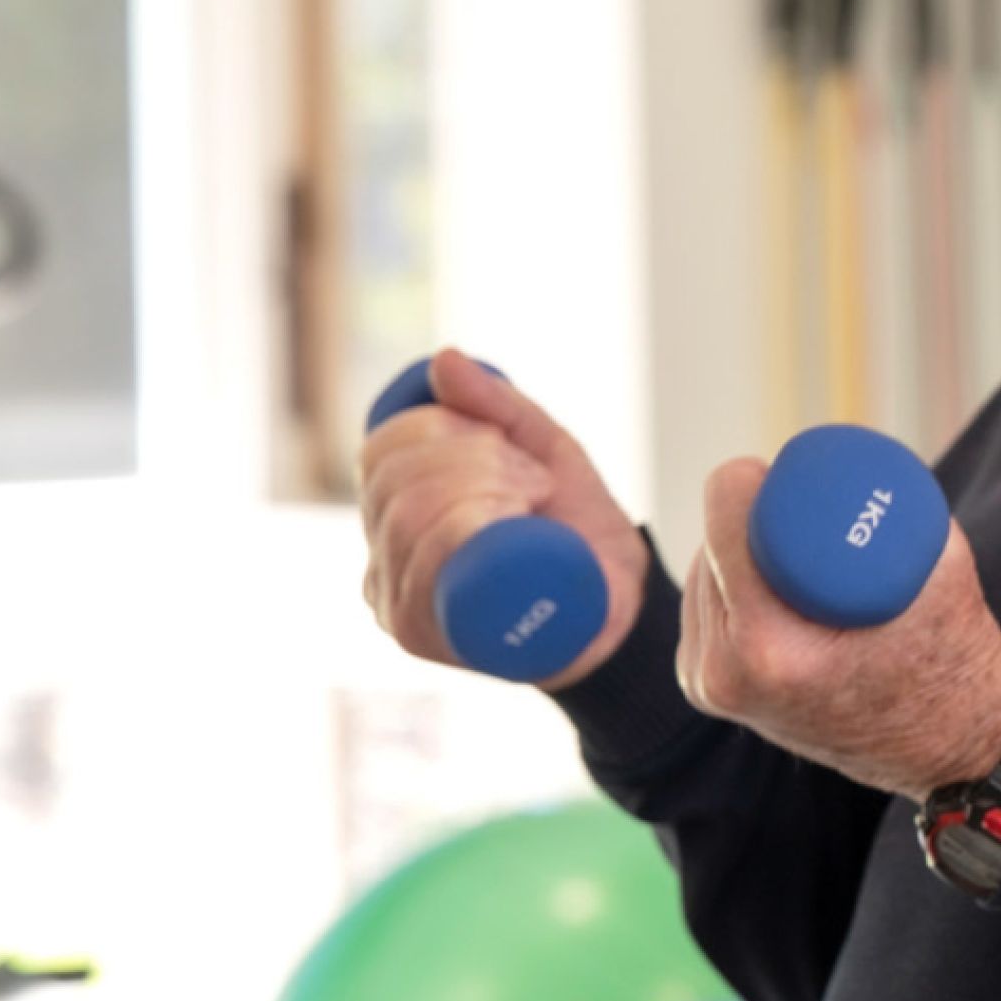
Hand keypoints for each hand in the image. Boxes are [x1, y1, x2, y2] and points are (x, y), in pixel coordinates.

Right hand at [356, 350, 648, 687]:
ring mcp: (397, 607)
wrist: (620, 610)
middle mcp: (381, 565)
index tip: (505, 442)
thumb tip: (443, 361)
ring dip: (478, 489)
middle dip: (470, 461)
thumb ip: (498, 407)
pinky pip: (420, 574)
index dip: (438, 429)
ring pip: (407, 522)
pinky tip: (504, 526)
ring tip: (534, 504)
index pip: (380, 453)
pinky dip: (463, 531)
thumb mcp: (544, 454)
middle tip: (535, 480)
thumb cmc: (574, 531)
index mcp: (393, 513)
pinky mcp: (424, 639)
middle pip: (393, 487)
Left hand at [679, 454, 1000, 799]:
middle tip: (792, 497)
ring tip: (785, 536)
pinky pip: (703, 609)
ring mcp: (709, 687)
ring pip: (702, 577)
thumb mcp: (938, 569)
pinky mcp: (707, 690)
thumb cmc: (951, 656)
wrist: (948, 743)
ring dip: (733, 548)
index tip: (775, 469)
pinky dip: (727, 582)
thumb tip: (859, 460)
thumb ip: (903, 507)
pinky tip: (758, 572)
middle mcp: (725, 674)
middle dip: (744, 514)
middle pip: (709, 549)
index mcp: (769, 649)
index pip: (724, 525)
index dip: (742, 480)